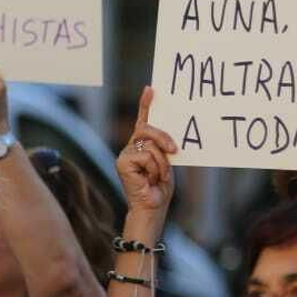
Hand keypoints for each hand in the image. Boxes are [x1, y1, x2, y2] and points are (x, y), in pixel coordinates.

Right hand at [116, 87, 176, 221]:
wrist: (152, 208)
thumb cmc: (160, 188)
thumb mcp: (166, 162)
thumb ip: (164, 147)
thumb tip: (169, 139)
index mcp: (142, 145)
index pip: (143, 121)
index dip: (146, 104)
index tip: (151, 88)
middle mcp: (131, 147)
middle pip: (147, 128)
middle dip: (163, 138)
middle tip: (174, 150)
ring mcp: (125, 154)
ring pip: (149, 144)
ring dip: (162, 162)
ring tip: (160, 176)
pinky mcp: (122, 162)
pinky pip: (146, 155)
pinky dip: (155, 167)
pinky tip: (152, 179)